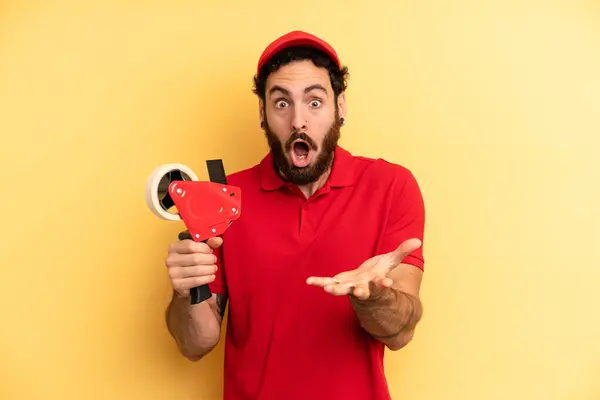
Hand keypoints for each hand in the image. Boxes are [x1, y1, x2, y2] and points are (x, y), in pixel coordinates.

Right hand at [165, 237, 222, 297]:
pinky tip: (211, 277)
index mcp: (174, 247)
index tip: (210, 250)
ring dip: (209, 269)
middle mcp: (170, 259)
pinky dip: (206, 278)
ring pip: (197, 270)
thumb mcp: (199, 249)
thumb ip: (209, 243)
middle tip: (214, 260)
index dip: (204, 248)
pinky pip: (196, 281)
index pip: (191, 245)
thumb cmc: (191, 261)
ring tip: (214, 268)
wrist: (183, 279)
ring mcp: (172, 272)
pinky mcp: (177, 284)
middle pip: (195, 258)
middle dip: (209, 259)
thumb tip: (218, 240)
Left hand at [306, 238, 421, 300]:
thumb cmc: (379, 271)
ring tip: (328, 289)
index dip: (383, 284)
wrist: (365, 282)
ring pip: (342, 290)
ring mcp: (348, 286)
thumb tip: (418, 240)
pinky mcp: (338, 283)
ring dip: (335, 289)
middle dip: (360, 292)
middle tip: (359, 292)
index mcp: (376, 282)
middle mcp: (362, 287)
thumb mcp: (391, 260)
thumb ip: (402, 251)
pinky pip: (327, 282)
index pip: (381, 285)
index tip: (386, 283)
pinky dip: (319, 282)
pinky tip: (309, 281)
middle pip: (362, 291)